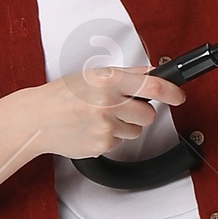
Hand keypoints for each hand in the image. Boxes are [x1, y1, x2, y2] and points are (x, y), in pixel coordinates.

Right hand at [31, 62, 186, 160]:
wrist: (38, 119)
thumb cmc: (63, 94)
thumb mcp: (94, 74)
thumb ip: (128, 74)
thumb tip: (154, 73)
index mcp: (108, 80)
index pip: (153, 86)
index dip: (173, 92)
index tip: (179, 96)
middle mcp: (108, 103)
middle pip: (149, 114)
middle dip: (140, 111)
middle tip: (121, 106)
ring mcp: (105, 126)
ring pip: (136, 130)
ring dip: (125, 125)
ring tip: (101, 117)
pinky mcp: (101, 145)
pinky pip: (119, 142)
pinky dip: (110, 137)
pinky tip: (93, 128)